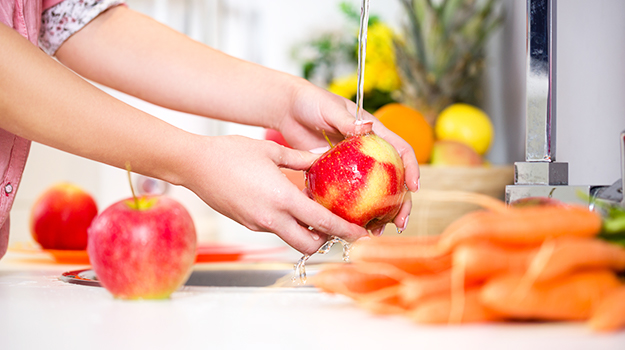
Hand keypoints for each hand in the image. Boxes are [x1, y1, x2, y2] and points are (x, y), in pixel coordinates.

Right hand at [183, 135, 369, 254]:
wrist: (194, 165)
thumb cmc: (229, 153)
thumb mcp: (271, 150)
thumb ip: (300, 159)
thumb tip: (321, 157)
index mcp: (282, 199)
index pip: (322, 222)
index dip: (345, 231)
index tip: (360, 234)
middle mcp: (271, 218)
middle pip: (308, 244)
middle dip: (325, 240)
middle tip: (336, 226)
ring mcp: (258, 224)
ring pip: (291, 238)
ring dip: (306, 231)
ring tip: (313, 211)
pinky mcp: (248, 223)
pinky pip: (275, 229)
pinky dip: (287, 223)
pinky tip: (288, 204)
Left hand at [275, 82, 419, 234]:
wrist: (288, 110)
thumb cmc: (310, 102)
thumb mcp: (329, 109)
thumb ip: (346, 120)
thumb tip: (366, 126)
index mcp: (374, 133)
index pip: (400, 150)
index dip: (411, 168)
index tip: (414, 186)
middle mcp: (369, 152)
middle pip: (393, 180)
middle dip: (401, 202)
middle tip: (400, 222)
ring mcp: (354, 167)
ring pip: (373, 193)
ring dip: (379, 214)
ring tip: (377, 232)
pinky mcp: (337, 177)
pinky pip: (348, 197)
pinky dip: (351, 213)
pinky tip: (351, 228)